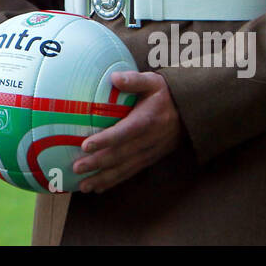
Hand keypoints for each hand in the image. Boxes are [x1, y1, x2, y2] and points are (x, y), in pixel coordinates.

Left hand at [74, 70, 180, 193]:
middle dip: (98, 163)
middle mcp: (149, 140)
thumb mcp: (153, 82)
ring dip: (104, 178)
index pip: (124, 132)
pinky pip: (131, 172)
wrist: (189, 113)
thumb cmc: (164, 94)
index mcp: (147, 120)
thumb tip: (114, 77)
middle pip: (120, 154)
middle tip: (76, 168)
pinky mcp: (150, 159)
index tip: (85, 145)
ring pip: (125, 168)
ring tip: (84, 186)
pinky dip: (115, 181)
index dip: (105, 140)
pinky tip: (98, 187)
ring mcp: (150, 153)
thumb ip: (134, 80)